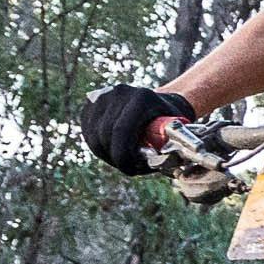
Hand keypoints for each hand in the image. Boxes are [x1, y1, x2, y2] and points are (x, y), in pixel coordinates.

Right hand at [80, 84, 194, 175]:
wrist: (158, 102)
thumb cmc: (168, 122)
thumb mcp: (175, 133)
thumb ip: (165, 148)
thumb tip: (153, 165)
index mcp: (142, 98)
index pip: (122, 131)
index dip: (123, 156)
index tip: (131, 170)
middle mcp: (119, 92)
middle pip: (106, 135)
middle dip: (116, 158)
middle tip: (129, 167)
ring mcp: (103, 95)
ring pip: (94, 136)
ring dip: (106, 154)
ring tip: (123, 159)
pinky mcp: (91, 102)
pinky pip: (88, 132)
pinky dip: (98, 146)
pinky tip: (113, 149)